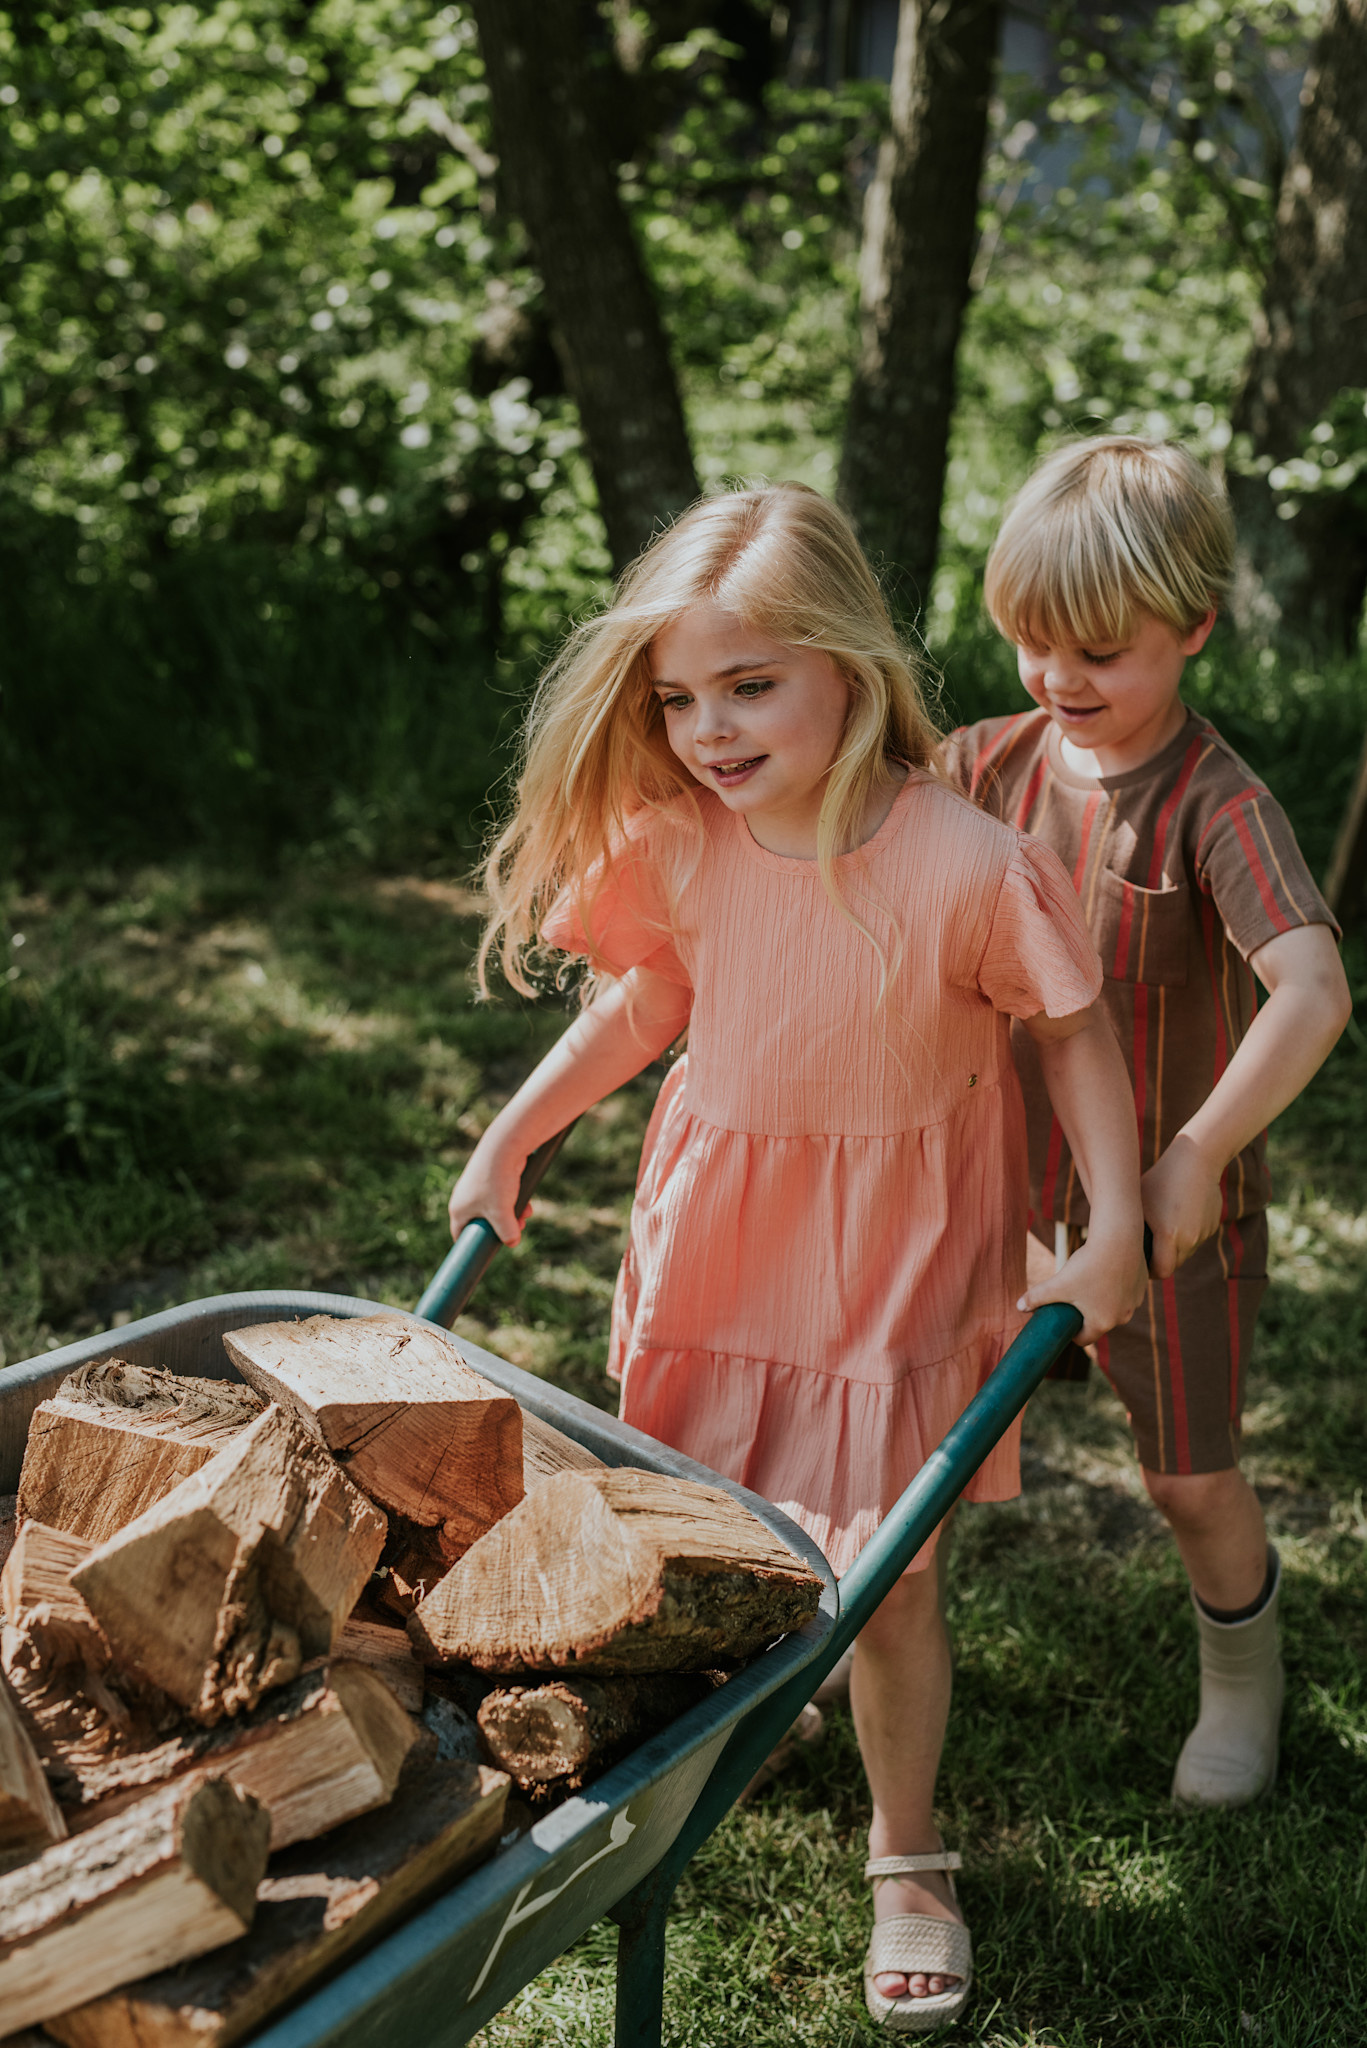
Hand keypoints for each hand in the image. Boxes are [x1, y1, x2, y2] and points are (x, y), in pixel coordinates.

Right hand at [447, 1123, 531, 1246]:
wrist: (503, 1147)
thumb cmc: (497, 1181)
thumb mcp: (502, 1213)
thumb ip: (507, 1232)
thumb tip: (512, 1242)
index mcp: (459, 1210)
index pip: (461, 1235)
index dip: (473, 1245)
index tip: (487, 1250)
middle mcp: (465, 1198)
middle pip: (482, 1223)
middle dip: (502, 1228)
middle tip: (517, 1229)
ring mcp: (478, 1187)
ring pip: (495, 1210)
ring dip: (511, 1215)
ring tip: (525, 1215)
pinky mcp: (490, 1178)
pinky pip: (501, 1197)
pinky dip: (514, 1202)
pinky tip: (527, 1204)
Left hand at [1019, 1226, 1147, 1346]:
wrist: (1118, 1239)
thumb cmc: (1087, 1265)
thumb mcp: (1058, 1283)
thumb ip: (1037, 1297)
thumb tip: (1018, 1306)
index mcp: (1101, 1323)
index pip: (1083, 1339)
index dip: (1070, 1332)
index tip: (1062, 1320)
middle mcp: (1122, 1318)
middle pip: (1099, 1322)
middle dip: (1085, 1314)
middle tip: (1073, 1297)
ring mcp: (1134, 1302)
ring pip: (1113, 1307)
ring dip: (1102, 1300)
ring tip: (1090, 1282)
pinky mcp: (1141, 1287)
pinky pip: (1125, 1292)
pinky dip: (1115, 1287)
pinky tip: (1106, 1273)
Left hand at [1141, 1133, 1224, 1277]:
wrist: (1197, 1159)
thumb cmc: (1159, 1179)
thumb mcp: (1138, 1202)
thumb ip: (1130, 1227)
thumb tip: (1113, 1246)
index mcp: (1169, 1235)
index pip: (1161, 1272)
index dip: (1149, 1272)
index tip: (1140, 1264)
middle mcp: (1190, 1239)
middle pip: (1174, 1265)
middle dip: (1161, 1261)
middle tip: (1146, 1252)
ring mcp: (1204, 1233)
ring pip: (1186, 1252)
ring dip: (1175, 1248)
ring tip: (1162, 1228)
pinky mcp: (1212, 1225)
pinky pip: (1197, 1238)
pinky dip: (1187, 1234)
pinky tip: (1178, 1214)